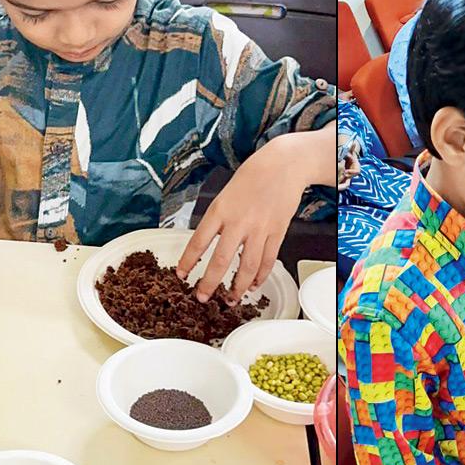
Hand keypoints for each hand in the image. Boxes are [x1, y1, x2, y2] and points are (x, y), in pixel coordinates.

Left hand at [177, 140, 306, 302]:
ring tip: (231, 300)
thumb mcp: (226, 194)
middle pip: (221, 261)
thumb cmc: (254, 175)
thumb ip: (219, 218)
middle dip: (209, 284)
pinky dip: (260, 277)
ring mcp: (260, 229)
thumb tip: (210, 244)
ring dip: (238, 288)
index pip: (198, 241)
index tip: (181, 275)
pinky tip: (253, 285)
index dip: (188, 262)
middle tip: (202, 298)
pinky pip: (268, 261)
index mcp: (220, 210)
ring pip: (247, 267)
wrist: (284, 165)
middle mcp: (239, 222)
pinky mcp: (277, 233)